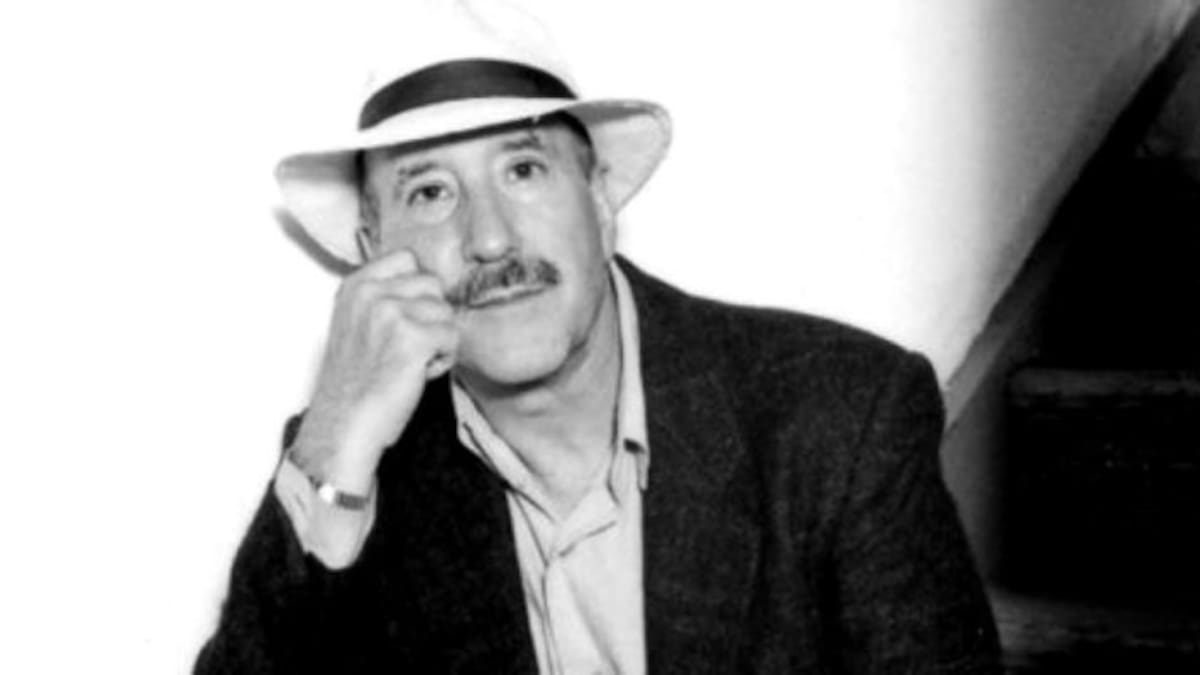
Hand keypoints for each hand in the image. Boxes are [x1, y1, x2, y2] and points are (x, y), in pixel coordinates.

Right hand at [289, 248, 457, 493]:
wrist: (345, 425)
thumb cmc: (355, 384)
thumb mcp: (356, 324)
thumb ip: (383, 298)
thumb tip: (432, 283)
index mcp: (354, 286)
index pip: (407, 258)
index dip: (417, 290)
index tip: (407, 318)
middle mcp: (371, 293)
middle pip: (433, 285)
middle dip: (430, 316)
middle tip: (407, 348)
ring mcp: (391, 313)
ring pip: (446, 312)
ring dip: (438, 340)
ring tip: (410, 363)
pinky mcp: (413, 338)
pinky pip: (453, 337)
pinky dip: (444, 359)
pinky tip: (418, 374)